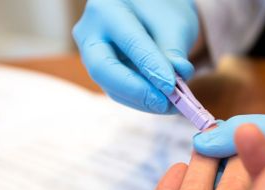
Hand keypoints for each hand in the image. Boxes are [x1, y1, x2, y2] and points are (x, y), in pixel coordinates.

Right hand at [73, 0, 198, 113]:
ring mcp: (91, 54)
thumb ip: (173, 52)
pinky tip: (162, 104)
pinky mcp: (102, 72)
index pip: (129, 42)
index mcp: (107, 9)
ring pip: (110, 85)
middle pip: (103, 68)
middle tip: (164, 102)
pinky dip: (141, 100)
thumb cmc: (163, 9)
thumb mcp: (174, 23)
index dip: (151, 67)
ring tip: (171, 105)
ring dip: (142, 100)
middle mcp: (90, 31)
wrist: (152, 10)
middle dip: (136, 90)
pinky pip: (118, 91)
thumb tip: (173, 84)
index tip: (171, 86)